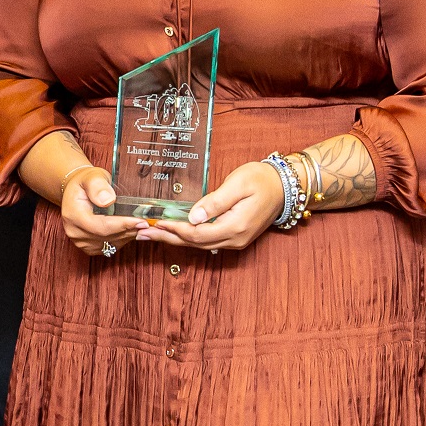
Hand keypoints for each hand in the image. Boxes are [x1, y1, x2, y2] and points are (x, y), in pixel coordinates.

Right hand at [57, 163, 145, 257]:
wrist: (79, 191)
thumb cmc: (86, 182)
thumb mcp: (92, 176)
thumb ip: (98, 186)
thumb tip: (107, 200)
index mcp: (72, 214)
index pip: (101, 226)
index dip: (122, 225)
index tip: (141, 221)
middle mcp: (74, 231)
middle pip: (107, 237)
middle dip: (128, 230)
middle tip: (147, 222)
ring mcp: (80, 242)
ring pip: (110, 244)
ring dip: (127, 235)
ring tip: (140, 224)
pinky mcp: (89, 247)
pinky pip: (109, 247)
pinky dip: (122, 239)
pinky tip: (129, 229)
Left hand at [138, 159, 280, 253]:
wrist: (284, 187)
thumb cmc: (261, 180)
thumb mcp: (238, 184)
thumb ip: (216, 201)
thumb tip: (193, 217)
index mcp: (235, 227)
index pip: (197, 233)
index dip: (174, 229)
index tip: (154, 222)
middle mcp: (234, 239)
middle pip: (194, 243)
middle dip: (167, 237)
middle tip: (141, 233)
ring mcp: (235, 241)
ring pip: (198, 245)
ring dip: (174, 239)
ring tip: (151, 234)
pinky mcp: (234, 237)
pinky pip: (206, 241)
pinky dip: (187, 238)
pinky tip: (173, 233)